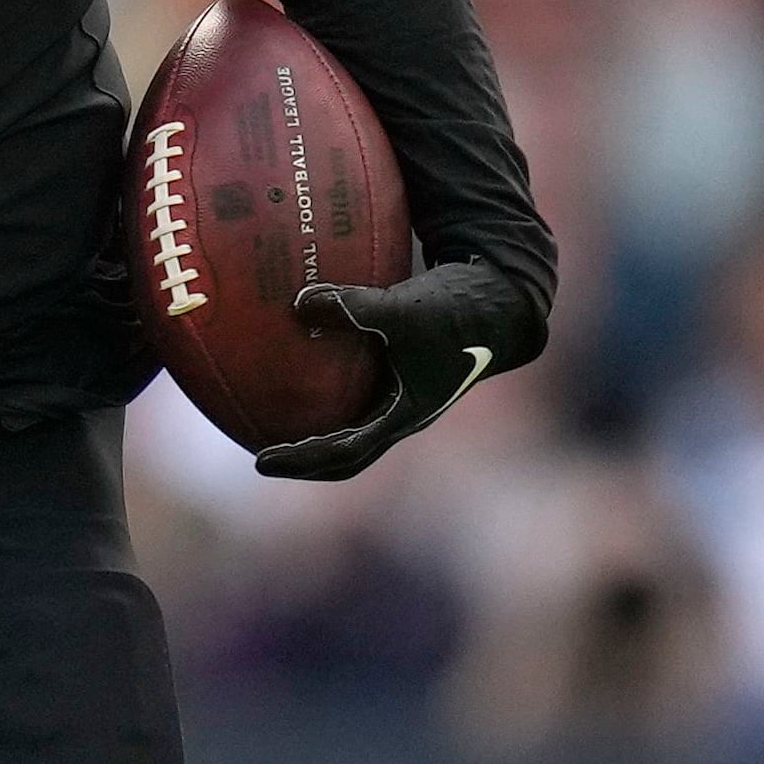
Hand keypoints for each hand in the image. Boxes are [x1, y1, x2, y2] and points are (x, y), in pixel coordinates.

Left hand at [253, 258, 530, 481]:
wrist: (502, 302)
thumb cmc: (458, 311)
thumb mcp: (404, 309)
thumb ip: (353, 307)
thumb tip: (300, 302)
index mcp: (403, 416)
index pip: (343, 454)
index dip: (301, 461)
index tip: (261, 460)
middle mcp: (402, 414)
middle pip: (346, 456)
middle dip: (305, 461)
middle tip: (262, 453)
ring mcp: (405, 397)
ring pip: (354, 428)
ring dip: (318, 431)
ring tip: (277, 421)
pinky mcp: (406, 374)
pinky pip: (360, 395)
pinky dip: (332, 394)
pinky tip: (306, 370)